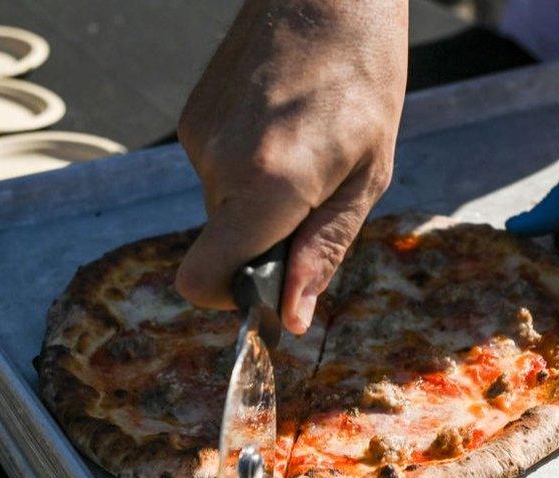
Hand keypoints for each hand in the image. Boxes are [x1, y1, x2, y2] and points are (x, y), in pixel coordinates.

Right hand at [175, 0, 406, 333]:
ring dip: (259, 197)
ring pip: (221, 205)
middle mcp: (218, 164)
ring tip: (304, 146)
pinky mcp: (191, 116)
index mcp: (268, 185)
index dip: (228, 299)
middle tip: (316, 193)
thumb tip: (291, 318)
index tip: (264, 288)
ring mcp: (197, 136)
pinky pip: (214, 169)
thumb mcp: (368, 176)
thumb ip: (322, 250)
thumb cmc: (365, 78)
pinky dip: (245, 165)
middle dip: (264, 238)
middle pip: (223, 243)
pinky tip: (281, 125)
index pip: (202, 279)